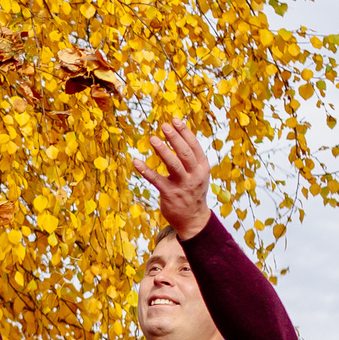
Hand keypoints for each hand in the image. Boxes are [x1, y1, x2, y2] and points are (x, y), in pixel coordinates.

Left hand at [131, 120, 216, 239]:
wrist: (193, 219)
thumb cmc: (193, 191)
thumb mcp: (199, 174)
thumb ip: (192, 158)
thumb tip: (179, 134)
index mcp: (203, 167)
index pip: (194, 146)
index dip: (185, 132)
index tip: (175, 120)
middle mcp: (195, 175)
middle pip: (184, 153)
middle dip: (174, 138)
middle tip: (164, 126)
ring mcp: (183, 185)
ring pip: (173, 164)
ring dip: (162, 150)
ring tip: (152, 138)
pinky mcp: (170, 194)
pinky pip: (156, 180)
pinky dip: (145, 170)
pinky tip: (136, 162)